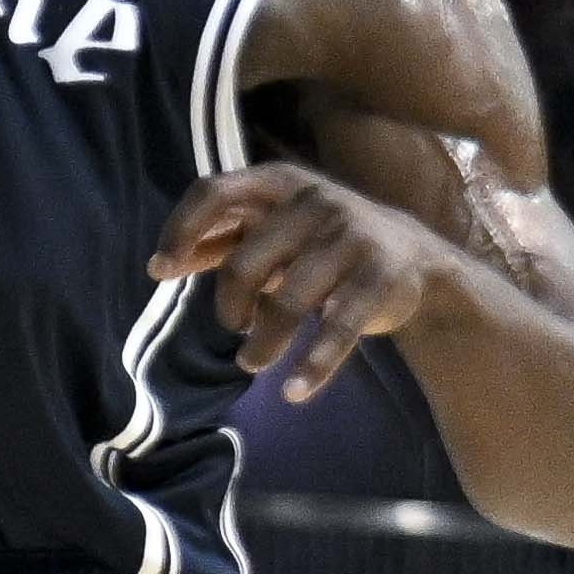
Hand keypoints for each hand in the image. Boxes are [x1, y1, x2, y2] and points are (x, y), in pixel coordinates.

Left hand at [152, 161, 468, 407]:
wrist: (412, 255)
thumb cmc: (321, 242)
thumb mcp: (274, 230)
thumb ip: (221, 241)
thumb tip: (160, 267)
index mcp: (278, 182)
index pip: (214, 192)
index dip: (181, 230)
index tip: (161, 271)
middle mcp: (314, 200)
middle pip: (244, 262)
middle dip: (229, 306)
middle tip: (234, 327)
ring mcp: (350, 236)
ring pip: (287, 302)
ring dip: (262, 344)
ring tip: (251, 363)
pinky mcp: (378, 276)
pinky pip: (337, 328)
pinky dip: (312, 366)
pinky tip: (293, 392)